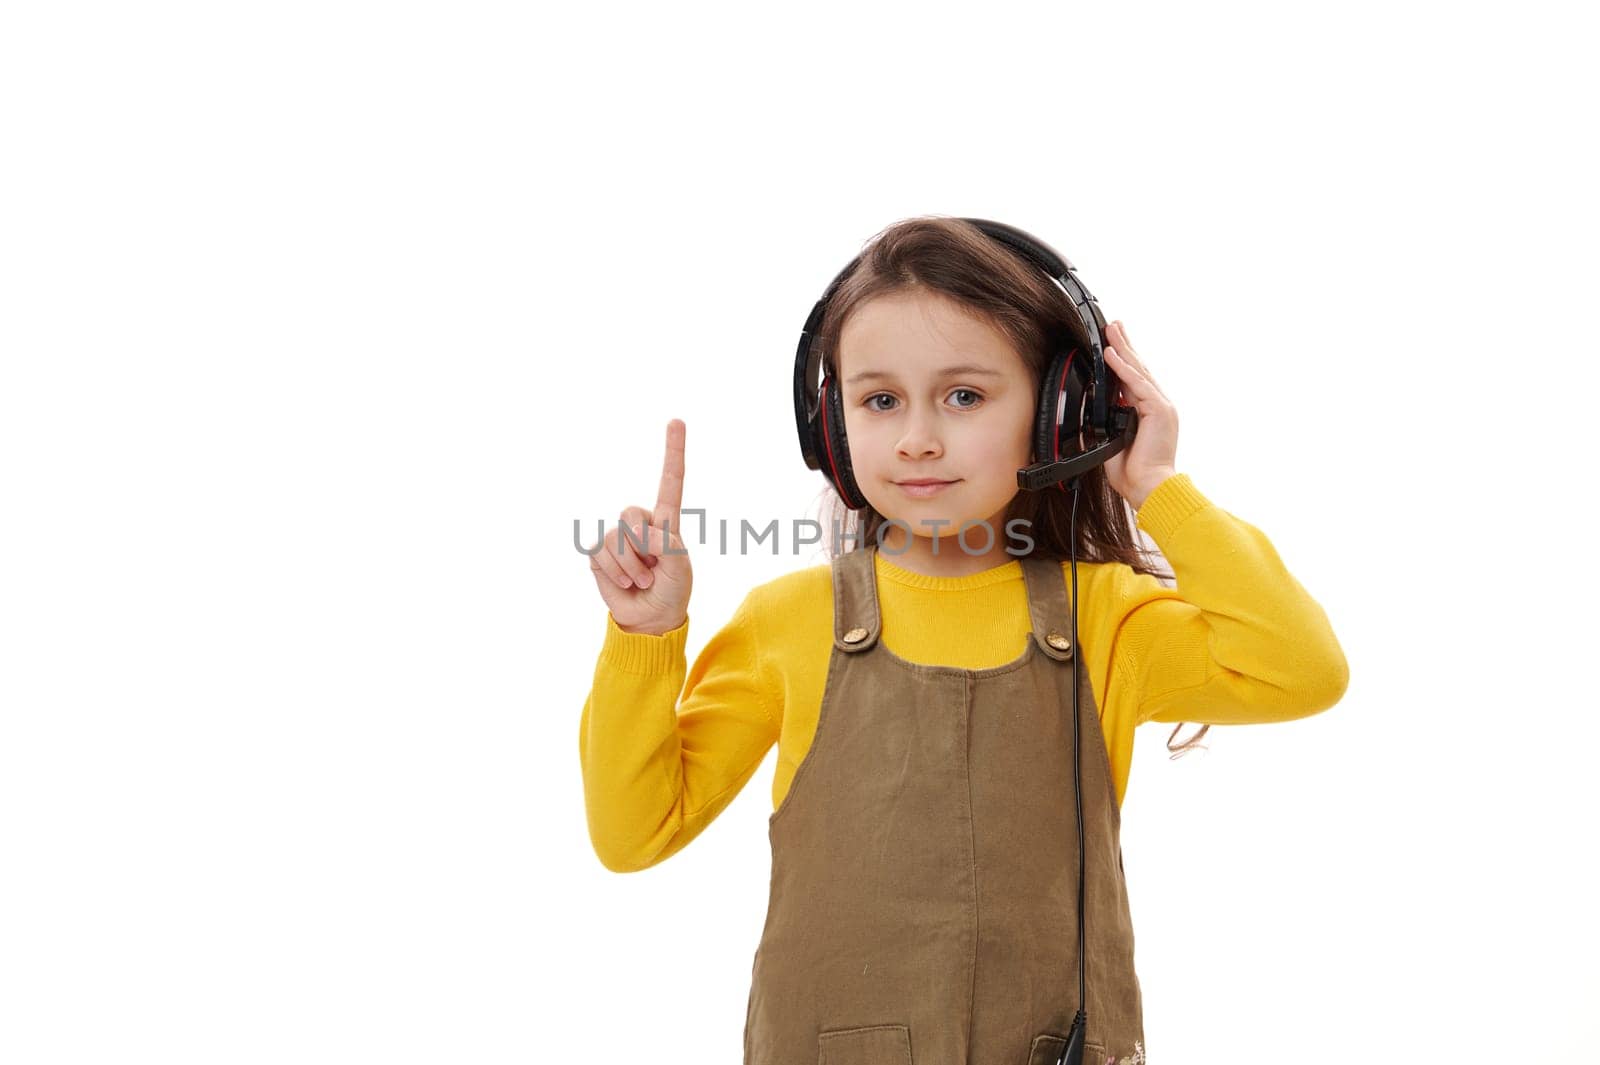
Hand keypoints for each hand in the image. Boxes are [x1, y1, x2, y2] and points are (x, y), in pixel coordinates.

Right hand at [585, 419, 693, 635]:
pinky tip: (624, 583)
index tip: (677, 420)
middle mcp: (641, 524)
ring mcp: (618, 538)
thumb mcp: (680, 569)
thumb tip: (641, 533)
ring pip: (617, 538)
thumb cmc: (671, 592)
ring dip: (631, 567)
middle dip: (642, 548)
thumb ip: (667, 546)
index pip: (671, 481)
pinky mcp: (599, 554)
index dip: (673, 451)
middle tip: (653, 571)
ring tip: (641, 581)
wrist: (650, 619)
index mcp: (667, 522)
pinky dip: (615, 573)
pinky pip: (600, 553)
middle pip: (632, 514)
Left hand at [1101, 320, 1178, 508]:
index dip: (1122, 361)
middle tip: (1113, 326)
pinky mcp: (1160, 410)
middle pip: (1138, 369)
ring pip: (1138, 371)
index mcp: (1148, 413)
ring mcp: (1161, 407)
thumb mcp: (1112, 441)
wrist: (1148, 487)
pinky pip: (1137, 384)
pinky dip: (1123, 368)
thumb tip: (1088, 414)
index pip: (1133, 380)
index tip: (1111, 345)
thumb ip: (1105, 424)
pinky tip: (1112, 354)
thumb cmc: (1133, 472)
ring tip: (1112, 330)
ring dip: (1123, 349)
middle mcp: (1157, 406)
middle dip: (1124, 345)